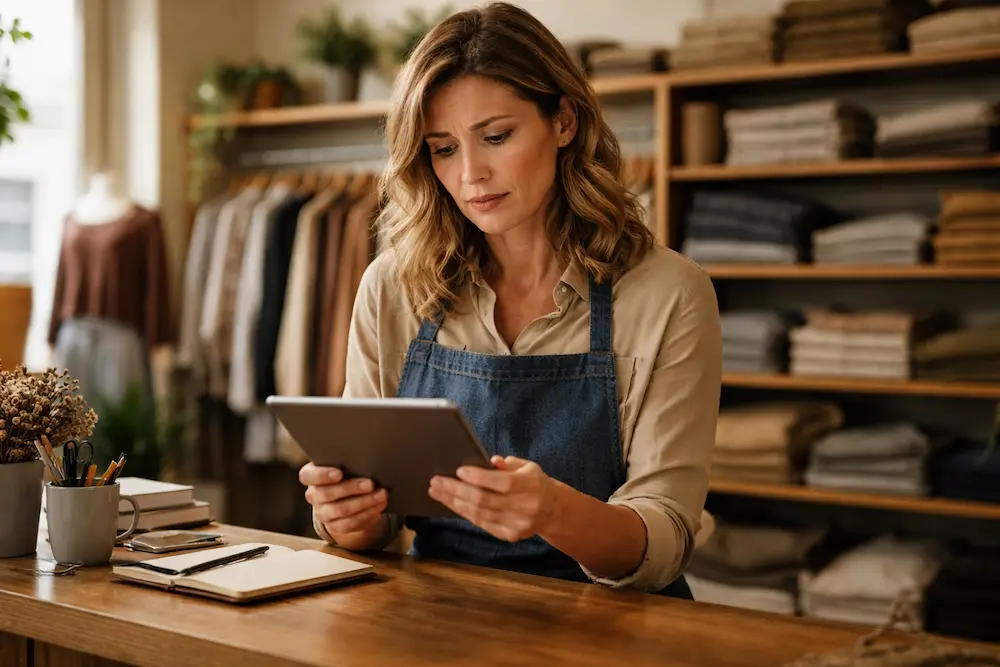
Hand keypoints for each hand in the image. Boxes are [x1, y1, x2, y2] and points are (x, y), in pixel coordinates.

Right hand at [299, 462, 387, 537]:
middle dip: (351, 488)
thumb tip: (367, 459)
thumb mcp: (345, 465)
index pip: (307, 476)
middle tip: (370, 483)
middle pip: (327, 494)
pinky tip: (379, 505)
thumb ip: (349, 462)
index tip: (339, 473)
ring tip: (381, 495)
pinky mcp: (335, 527)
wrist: (349, 498)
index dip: (322, 475)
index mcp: (311, 476)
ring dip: (364, 502)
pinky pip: (350, 523)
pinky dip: (367, 514)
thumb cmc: (348, 474)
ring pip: (340, 510)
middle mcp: (314, 496)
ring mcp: (322, 513)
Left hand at [428, 455, 557, 541]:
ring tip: (437, 492)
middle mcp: (524, 506)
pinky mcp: (509, 535)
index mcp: (530, 485)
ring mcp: (517, 524)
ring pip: (479, 514)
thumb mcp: (528, 467)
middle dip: (456, 490)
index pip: (501, 483)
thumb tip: (489, 461)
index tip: (458, 470)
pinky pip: (482, 524)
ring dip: (455, 503)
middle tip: (436, 482)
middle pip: (484, 500)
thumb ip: (508, 464)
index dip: (478, 477)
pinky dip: (465, 513)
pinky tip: (452, 504)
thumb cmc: (535, 483)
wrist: (553, 511)